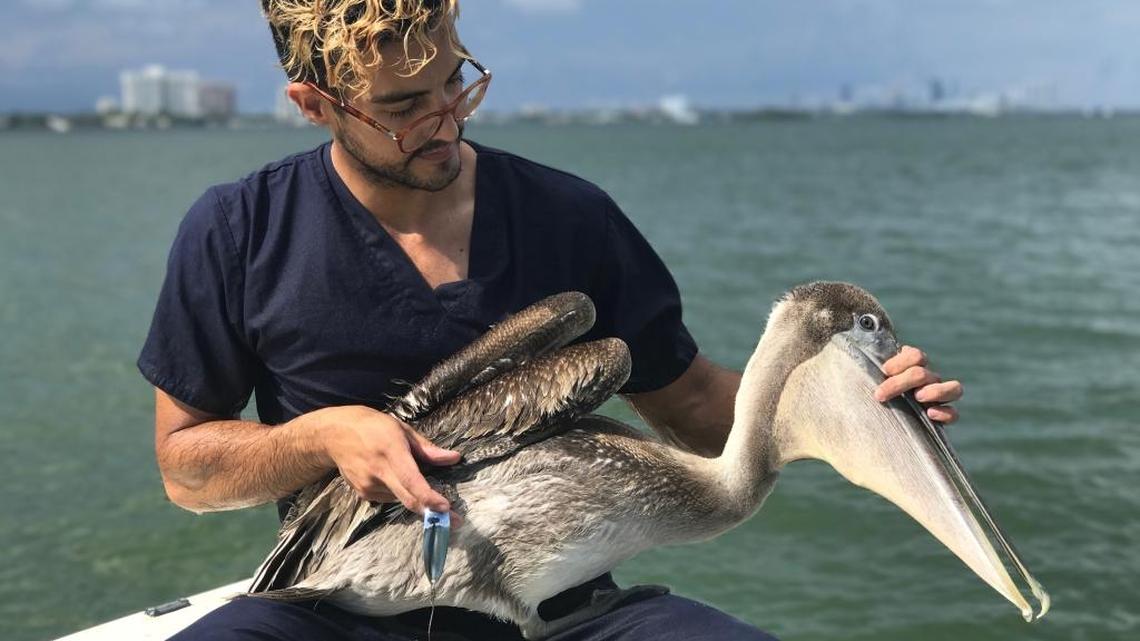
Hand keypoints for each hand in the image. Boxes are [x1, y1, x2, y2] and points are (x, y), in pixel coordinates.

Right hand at [318, 405, 460, 512]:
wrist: (335, 435)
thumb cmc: (373, 427)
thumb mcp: (402, 430)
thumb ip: (427, 449)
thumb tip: (453, 458)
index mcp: (390, 451)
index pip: (412, 480)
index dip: (429, 497)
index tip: (446, 507)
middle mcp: (378, 472)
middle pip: (408, 499)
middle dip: (433, 512)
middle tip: (455, 521)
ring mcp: (368, 486)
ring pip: (401, 498)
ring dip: (415, 496)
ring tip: (410, 477)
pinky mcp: (363, 494)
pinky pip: (390, 498)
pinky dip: (399, 491)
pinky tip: (392, 476)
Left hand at [873, 345, 962, 423]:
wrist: (874, 424)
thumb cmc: (866, 398)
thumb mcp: (864, 381)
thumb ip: (864, 369)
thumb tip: (848, 345)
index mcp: (910, 367)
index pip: (916, 355)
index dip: (903, 360)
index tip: (884, 371)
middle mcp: (927, 380)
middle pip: (923, 373)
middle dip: (901, 382)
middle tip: (881, 394)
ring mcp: (937, 398)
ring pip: (954, 388)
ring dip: (936, 390)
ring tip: (918, 398)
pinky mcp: (941, 417)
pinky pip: (954, 413)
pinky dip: (946, 413)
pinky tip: (930, 414)